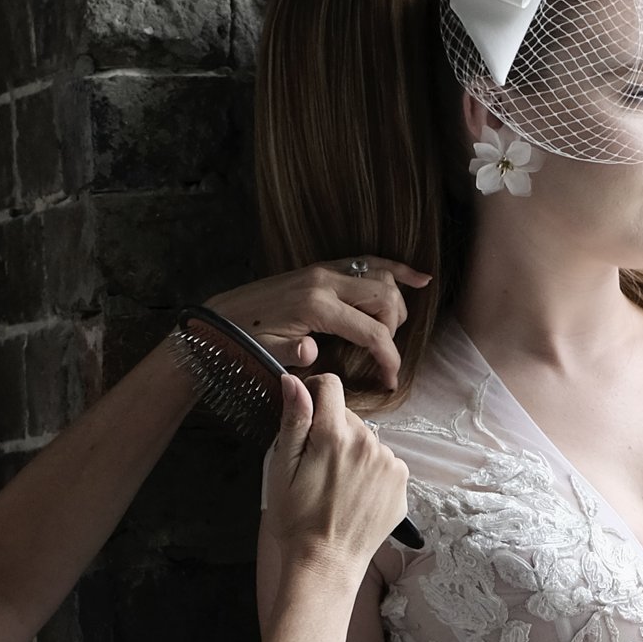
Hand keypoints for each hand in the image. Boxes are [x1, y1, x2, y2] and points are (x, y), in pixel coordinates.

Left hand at [208, 257, 427, 394]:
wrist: (222, 316)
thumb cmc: (246, 340)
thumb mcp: (266, 353)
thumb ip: (292, 354)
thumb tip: (313, 352)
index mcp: (316, 306)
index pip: (372, 331)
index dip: (389, 358)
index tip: (390, 380)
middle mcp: (325, 281)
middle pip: (385, 299)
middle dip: (394, 330)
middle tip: (380, 357)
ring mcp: (326, 270)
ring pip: (381, 277)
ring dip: (395, 304)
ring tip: (389, 332)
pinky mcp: (324, 268)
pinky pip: (368, 261)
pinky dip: (396, 268)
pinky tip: (420, 278)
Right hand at [261, 374, 409, 589]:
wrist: (326, 565)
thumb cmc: (297, 521)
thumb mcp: (282, 469)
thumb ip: (293, 421)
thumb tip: (294, 381)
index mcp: (334, 435)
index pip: (330, 386)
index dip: (314, 394)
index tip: (306, 414)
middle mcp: (369, 444)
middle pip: (348, 417)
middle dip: (332, 432)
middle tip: (317, 468)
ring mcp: (389, 464)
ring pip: (367, 441)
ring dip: (353, 453)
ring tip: (336, 487)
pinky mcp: (401, 484)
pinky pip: (384, 463)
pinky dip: (371, 473)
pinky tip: (355, 496)